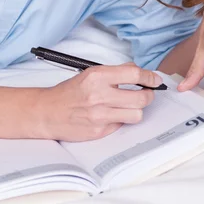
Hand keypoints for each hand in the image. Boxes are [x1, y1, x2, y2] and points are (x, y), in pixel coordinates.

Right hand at [35, 63, 161, 140]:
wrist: (48, 111)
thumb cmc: (69, 92)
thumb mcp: (89, 74)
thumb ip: (114, 72)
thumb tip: (137, 71)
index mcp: (97, 76)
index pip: (133, 74)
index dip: (149, 77)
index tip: (155, 79)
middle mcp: (99, 95)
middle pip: (141, 98)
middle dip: (148, 95)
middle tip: (146, 93)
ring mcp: (100, 115)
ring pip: (136, 115)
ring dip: (136, 110)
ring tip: (129, 106)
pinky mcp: (99, 131)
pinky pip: (122, 126)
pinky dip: (121, 120)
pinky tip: (113, 115)